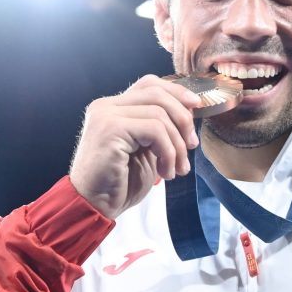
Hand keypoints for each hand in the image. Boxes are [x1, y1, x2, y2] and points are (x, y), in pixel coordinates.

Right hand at [69, 75, 201, 218]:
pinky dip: (168, 152)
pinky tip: (165, 172)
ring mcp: (106, 115)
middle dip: (183, 119)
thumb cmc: (120, 183)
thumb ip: (160, 128)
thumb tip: (190, 109)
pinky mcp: (110, 129)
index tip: (197, 107)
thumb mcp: (146, 149)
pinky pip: (155, 130)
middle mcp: (106, 106)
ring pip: (160, 114)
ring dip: (177, 145)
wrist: (94, 207)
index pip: (150, 84)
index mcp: (113, 107)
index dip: (177, 92)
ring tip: (177, 168)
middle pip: (157, 94)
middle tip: (191, 146)